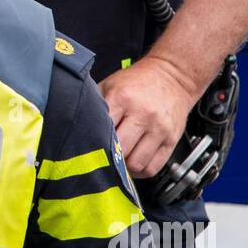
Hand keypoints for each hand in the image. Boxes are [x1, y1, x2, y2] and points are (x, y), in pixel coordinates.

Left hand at [98, 56, 199, 177]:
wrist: (173, 75)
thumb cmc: (137, 82)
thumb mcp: (111, 85)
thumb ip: (94, 105)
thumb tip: (74, 126)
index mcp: (123, 98)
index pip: (102, 131)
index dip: (92, 142)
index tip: (87, 147)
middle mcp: (143, 114)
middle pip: (119, 151)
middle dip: (108, 158)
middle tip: (102, 157)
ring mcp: (159, 128)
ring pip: (136, 164)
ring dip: (124, 168)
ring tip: (118, 160)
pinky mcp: (172, 140)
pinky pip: (152, 168)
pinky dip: (139, 172)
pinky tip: (133, 163)